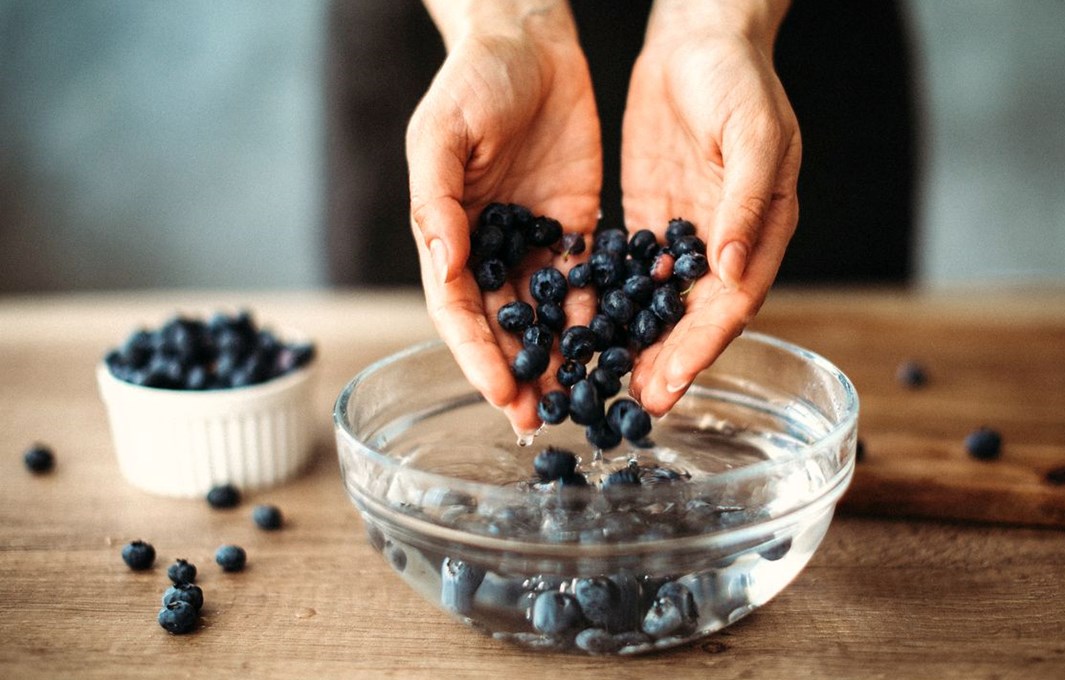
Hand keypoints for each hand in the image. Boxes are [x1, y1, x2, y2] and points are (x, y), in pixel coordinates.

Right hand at [407, 2, 601, 431]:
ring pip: (545, 315)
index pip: (457, 309)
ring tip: (578, 399)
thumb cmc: (473, 80)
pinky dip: (596, 316)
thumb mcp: (441, 133)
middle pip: (501, 326)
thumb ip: (436, 202)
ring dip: (558, 359)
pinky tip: (612, 349)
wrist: (530, 39)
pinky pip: (586, 281)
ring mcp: (534, 242)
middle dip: (518, 374)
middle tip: (541, 420)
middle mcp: (489, 249)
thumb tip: (445, 268)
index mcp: (447, 232)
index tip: (502, 394)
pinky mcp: (575, 227)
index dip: (476, 356)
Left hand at [621, 5, 800, 415]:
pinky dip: (613, 305)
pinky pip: (631, 273)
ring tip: (606, 381)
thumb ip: (747, 203)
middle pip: (695, 318)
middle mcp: (726, 244)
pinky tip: (586, 332)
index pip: (732, 304)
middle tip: (632, 403)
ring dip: (638, 345)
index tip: (671, 383)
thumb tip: (732, 269)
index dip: (702, 347)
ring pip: (662, 305)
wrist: (698, 38)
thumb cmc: (738, 79)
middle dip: (666, 361)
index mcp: (763, 230)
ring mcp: (686, 235)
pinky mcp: (651, 221)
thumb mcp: (753, 134)